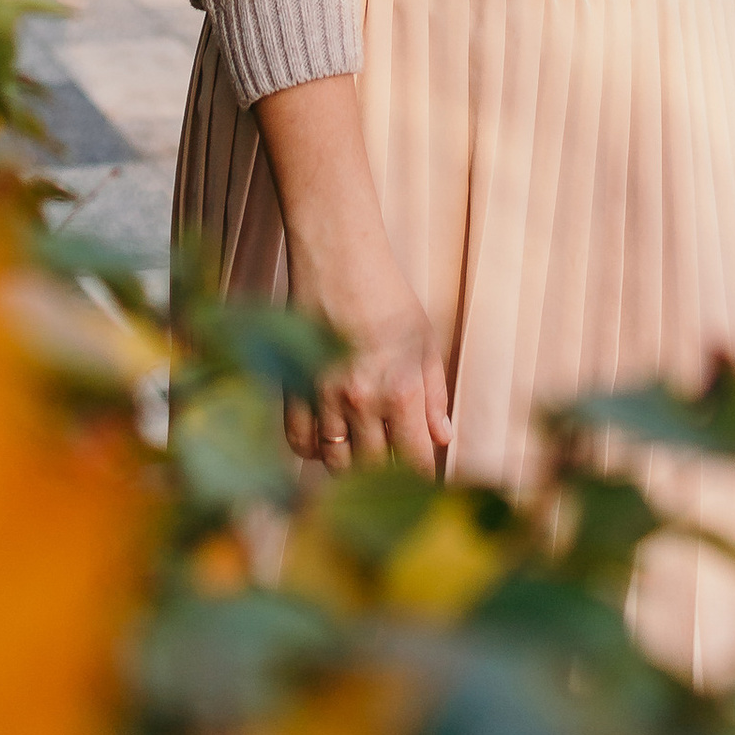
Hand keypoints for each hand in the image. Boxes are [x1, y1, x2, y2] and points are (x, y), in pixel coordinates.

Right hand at [284, 268, 452, 475]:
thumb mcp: (425, 342)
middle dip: (387, 472)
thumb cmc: (388, 297)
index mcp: (401, 391)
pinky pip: (298, 441)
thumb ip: (434, 395)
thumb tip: (442, 440)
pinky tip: (328, 440)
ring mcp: (322, 397)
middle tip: (392, 461)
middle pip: (374, 468)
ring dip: (351, 465)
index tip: (422, 475)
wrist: (338, 259)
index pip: (414, 461)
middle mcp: (361, 401)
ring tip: (362, 451)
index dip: (421, 475)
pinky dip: (313, 450)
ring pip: (336, 461)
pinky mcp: (292, 387)